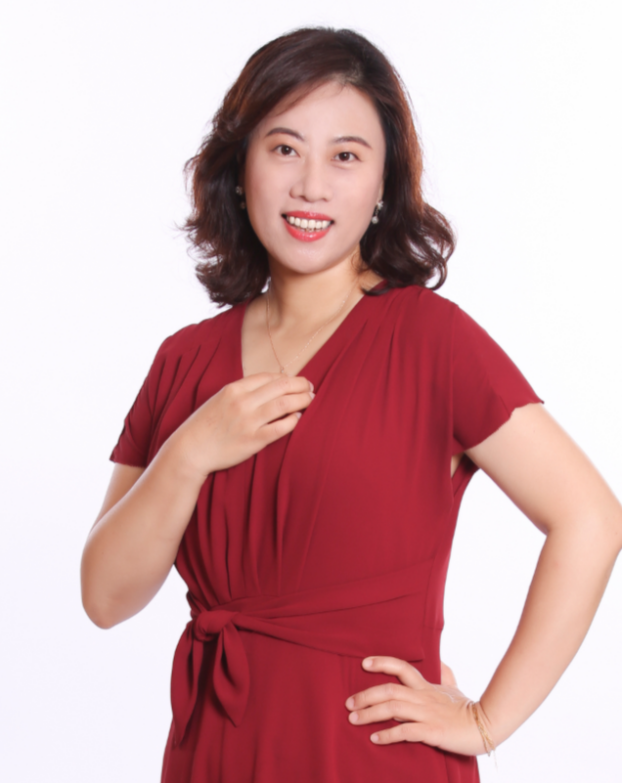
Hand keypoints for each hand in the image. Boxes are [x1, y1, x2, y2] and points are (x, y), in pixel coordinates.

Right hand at [168, 373, 314, 476]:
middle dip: (300, 385)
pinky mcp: (253, 441)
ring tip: (310, 399)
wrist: (190, 450)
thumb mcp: (220, 400)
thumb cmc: (205, 425)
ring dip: (302, 400)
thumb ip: (242, 392)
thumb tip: (269, 387)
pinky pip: (280, 428)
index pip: (269, 376)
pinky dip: (293, 421)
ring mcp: (248, 422)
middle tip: (310, 388)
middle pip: (281, 386)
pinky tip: (298, 418)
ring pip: (284, 405)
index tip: (295, 381)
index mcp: (233, 389)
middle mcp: (242, 402)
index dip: (286, 377)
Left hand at [344, 656, 488, 755]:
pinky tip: (375, 738)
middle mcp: (423, 697)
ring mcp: (427, 713)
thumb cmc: (468, 708)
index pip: (402, 667)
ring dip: (370, 713)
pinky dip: (388, 734)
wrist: (487, 725)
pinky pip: (406, 731)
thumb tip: (440, 661)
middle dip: (366, 695)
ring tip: (353, 719)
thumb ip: (445, 675)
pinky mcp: (433, 731)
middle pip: (389, 689)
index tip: (364, 663)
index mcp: (426, 686)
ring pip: (393, 708)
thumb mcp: (455, 687)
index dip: (382, 663)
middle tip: (348, 703)